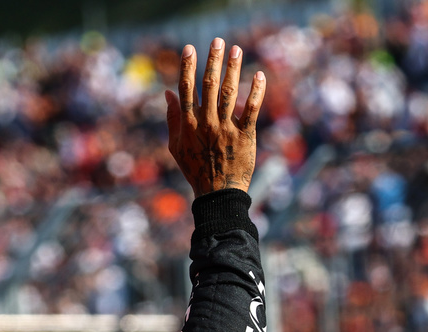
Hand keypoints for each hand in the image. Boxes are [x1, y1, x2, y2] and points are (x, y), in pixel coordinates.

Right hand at [165, 38, 264, 196]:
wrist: (217, 194)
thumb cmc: (195, 169)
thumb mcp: (176, 146)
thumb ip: (172, 118)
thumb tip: (168, 93)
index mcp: (188, 125)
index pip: (187, 90)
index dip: (187, 67)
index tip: (190, 48)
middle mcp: (206, 124)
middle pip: (208, 86)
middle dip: (212, 61)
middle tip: (217, 41)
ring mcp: (226, 129)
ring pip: (228, 93)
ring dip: (232, 69)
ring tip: (236, 50)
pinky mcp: (244, 136)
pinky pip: (250, 110)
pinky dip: (255, 92)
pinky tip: (259, 75)